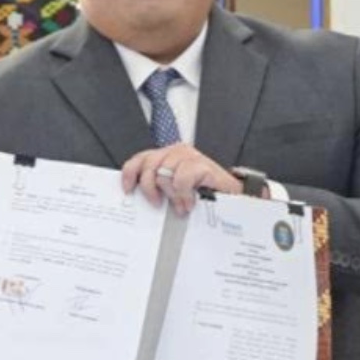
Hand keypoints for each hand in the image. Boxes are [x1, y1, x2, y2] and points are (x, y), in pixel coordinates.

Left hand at [120, 143, 242, 214]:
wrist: (232, 199)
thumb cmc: (202, 196)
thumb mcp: (173, 190)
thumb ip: (157, 187)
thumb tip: (134, 197)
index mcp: (165, 156)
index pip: (139, 159)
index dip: (130, 173)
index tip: (127, 190)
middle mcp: (175, 152)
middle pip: (148, 166)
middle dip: (150, 189)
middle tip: (158, 205)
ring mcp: (189, 156)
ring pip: (164, 174)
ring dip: (171, 195)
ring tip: (179, 206)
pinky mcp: (202, 164)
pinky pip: (181, 179)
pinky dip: (183, 194)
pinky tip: (189, 203)